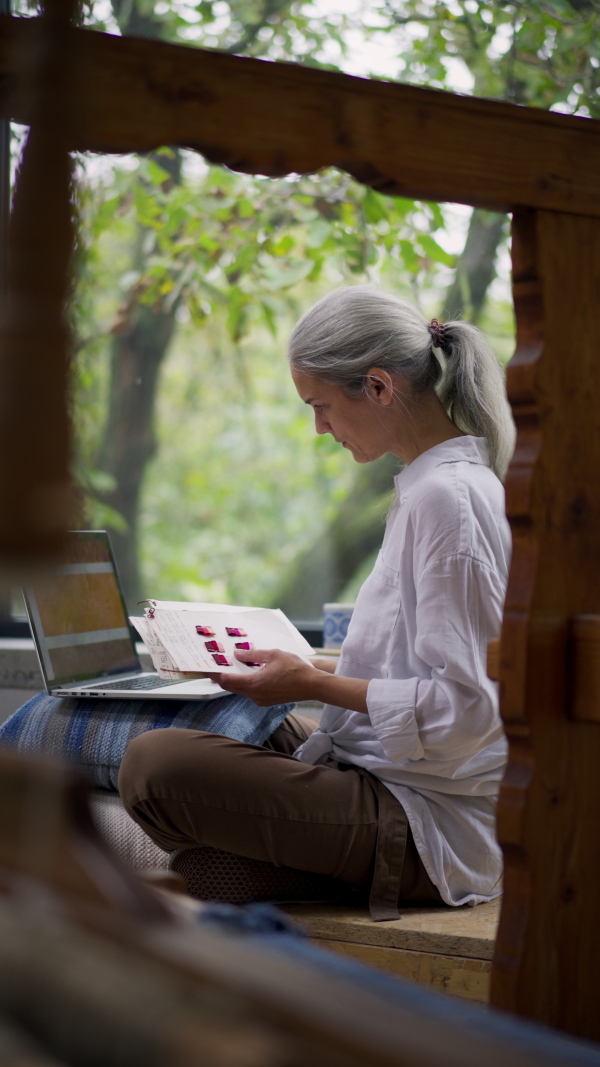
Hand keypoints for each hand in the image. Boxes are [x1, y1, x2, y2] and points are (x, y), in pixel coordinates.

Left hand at [207, 648, 321, 705]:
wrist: (312, 685)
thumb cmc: (295, 668)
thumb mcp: (273, 655)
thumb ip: (253, 654)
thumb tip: (237, 654)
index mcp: (255, 684)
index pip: (227, 681)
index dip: (215, 674)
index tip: (207, 668)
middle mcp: (255, 695)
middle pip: (231, 687)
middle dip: (222, 676)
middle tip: (216, 665)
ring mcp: (260, 700)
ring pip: (240, 690)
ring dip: (235, 679)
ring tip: (233, 666)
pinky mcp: (266, 700)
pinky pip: (250, 692)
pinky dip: (246, 683)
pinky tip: (250, 672)